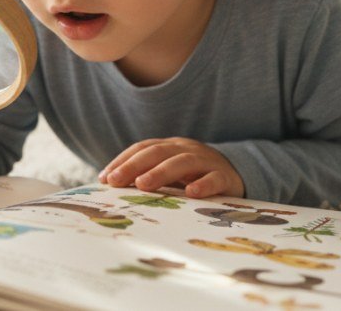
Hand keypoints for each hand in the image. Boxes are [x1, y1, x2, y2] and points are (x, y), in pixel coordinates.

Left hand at [98, 137, 244, 198]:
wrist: (235, 174)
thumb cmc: (193, 177)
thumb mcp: (169, 174)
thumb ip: (146, 177)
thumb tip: (110, 187)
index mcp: (169, 147)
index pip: (142, 148)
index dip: (122, 161)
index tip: (104, 178)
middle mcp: (185, 149)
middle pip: (157, 152)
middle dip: (133, 166)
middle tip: (116, 181)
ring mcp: (206, 161)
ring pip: (182, 162)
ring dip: (160, 172)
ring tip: (143, 185)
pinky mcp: (225, 177)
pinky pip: (214, 179)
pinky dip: (203, 184)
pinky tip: (191, 193)